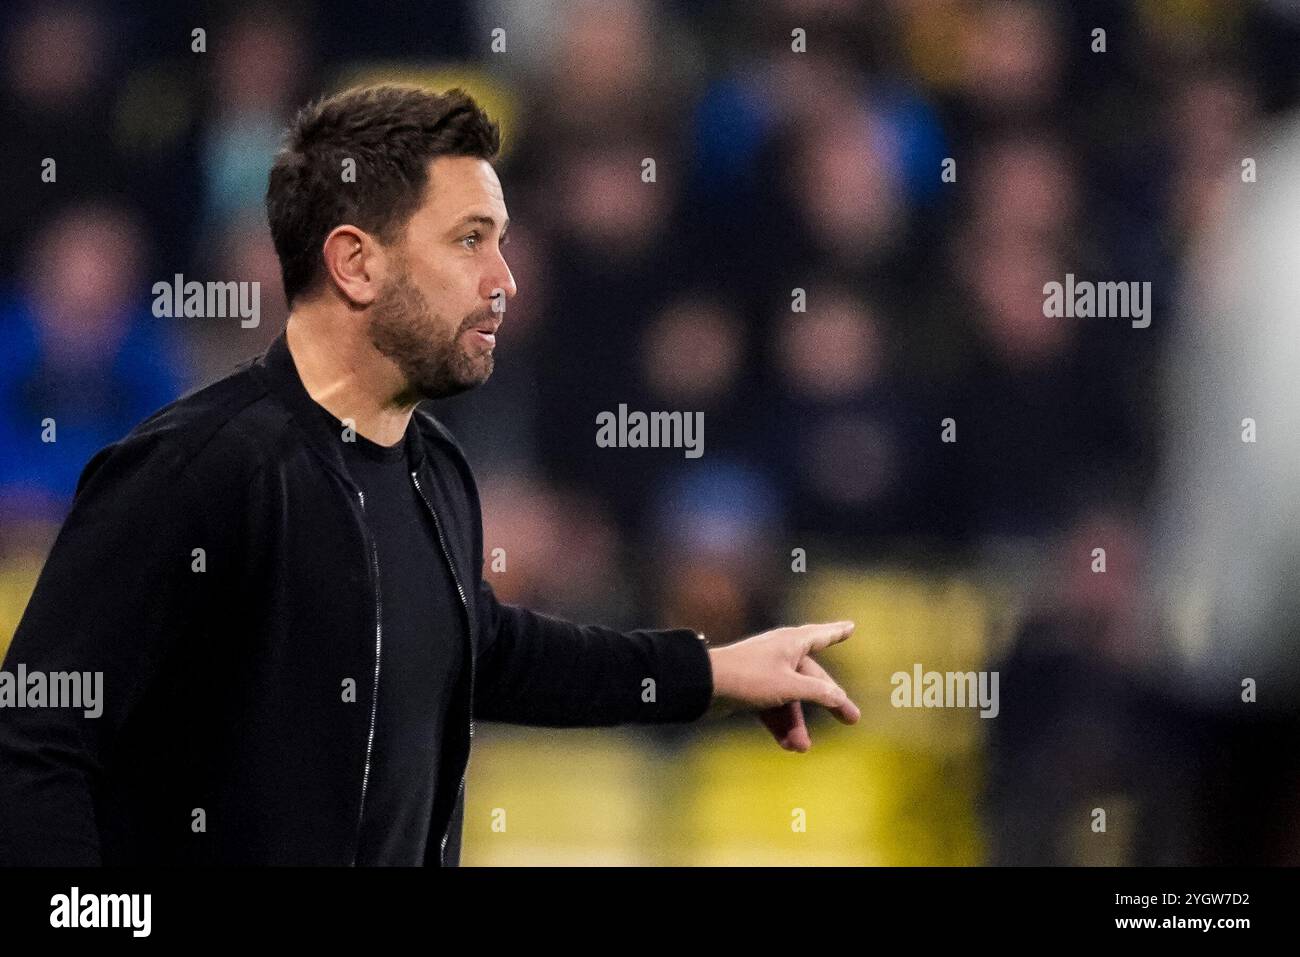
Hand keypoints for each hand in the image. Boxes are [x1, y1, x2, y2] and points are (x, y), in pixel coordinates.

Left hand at [704, 621, 859, 750]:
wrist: (704, 686)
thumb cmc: (749, 677)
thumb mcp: (790, 687)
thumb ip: (819, 692)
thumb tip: (840, 697)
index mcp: (792, 642)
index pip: (822, 635)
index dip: (837, 632)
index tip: (850, 626)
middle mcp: (780, 653)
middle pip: (811, 679)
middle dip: (828, 703)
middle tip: (851, 720)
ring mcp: (765, 671)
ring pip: (790, 698)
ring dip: (796, 723)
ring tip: (800, 748)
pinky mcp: (751, 689)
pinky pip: (772, 707)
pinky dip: (779, 723)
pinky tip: (786, 744)